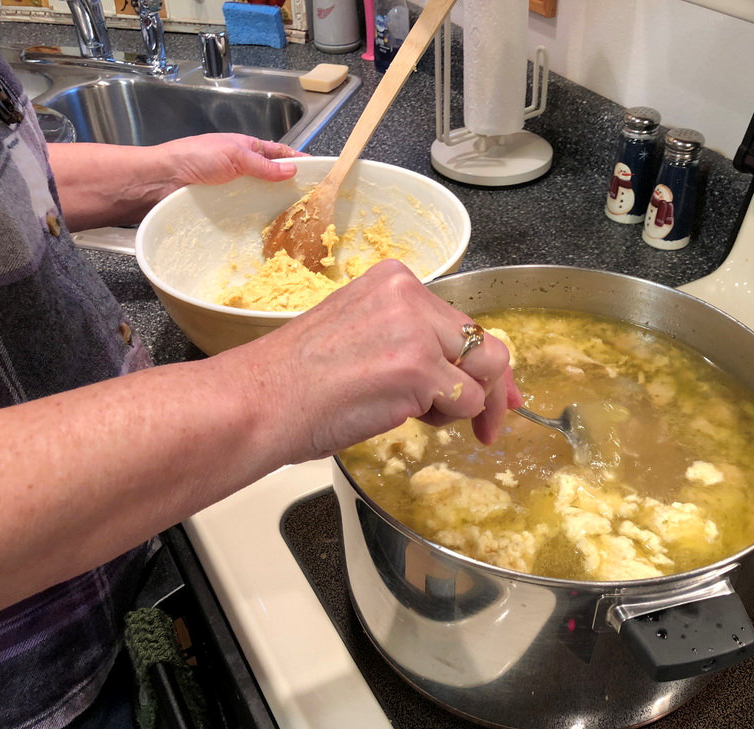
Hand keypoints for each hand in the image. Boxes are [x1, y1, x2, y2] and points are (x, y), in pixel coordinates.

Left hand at [48, 134, 305, 230]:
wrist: (158, 183)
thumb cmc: (192, 159)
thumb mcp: (234, 155)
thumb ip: (263, 165)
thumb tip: (292, 171)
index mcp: (243, 147)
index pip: (278, 151)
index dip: (297, 159)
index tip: (318, 170)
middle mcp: (239, 168)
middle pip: (271, 178)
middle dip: (290, 187)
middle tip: (313, 202)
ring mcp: (230, 191)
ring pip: (260, 199)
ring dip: (276, 208)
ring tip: (298, 221)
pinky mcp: (222, 211)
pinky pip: (245, 216)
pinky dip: (258, 222)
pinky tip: (272, 232)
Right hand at [235, 260, 520, 461]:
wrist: (259, 402)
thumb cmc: (294, 381)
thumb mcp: (357, 333)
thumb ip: (406, 337)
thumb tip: (451, 369)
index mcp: (393, 280)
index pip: (457, 320)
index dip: (479, 359)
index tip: (495, 387)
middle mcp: (409, 295)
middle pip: (483, 342)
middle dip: (492, 387)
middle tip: (489, 424)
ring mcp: (415, 330)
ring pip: (482, 374)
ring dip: (461, 406)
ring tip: (417, 415)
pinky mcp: (418, 369)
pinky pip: (466, 402)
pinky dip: (447, 420)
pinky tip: (404, 417)